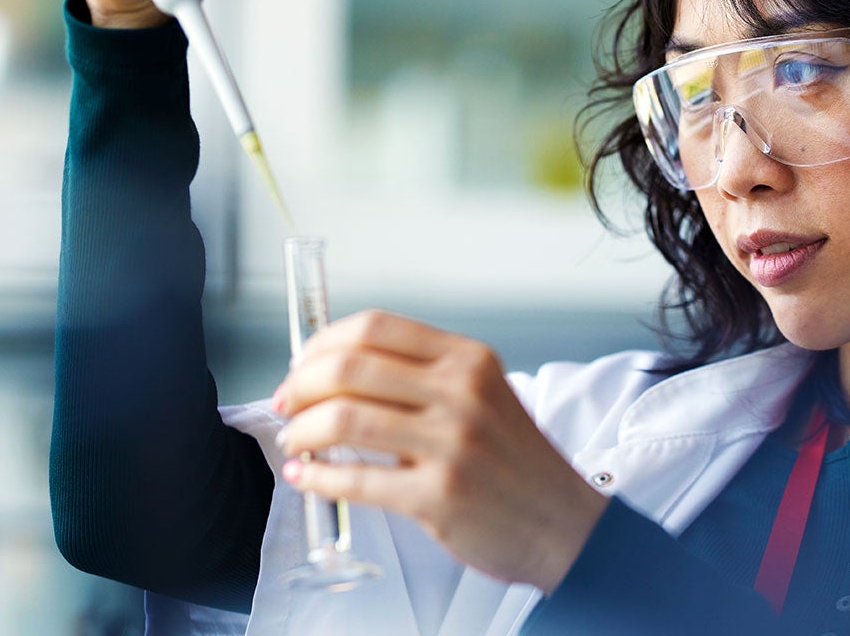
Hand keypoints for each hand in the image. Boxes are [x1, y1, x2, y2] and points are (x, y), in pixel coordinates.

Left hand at [275, 310, 608, 592]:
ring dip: (300, 432)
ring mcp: (451, 444)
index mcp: (469, 360)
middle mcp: (461, 394)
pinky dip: (317, 477)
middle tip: (287, 405)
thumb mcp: (485, 396)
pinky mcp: (438, 495)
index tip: (302, 366)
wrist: (562, 522)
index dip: (322, 343)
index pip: (374, 327)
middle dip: (300, 386)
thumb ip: (425, 378)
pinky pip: (353, 479)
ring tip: (296, 442)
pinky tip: (308, 476)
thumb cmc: (516, 463)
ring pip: (342, 420)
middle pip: (349, 367)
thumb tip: (336, 372)